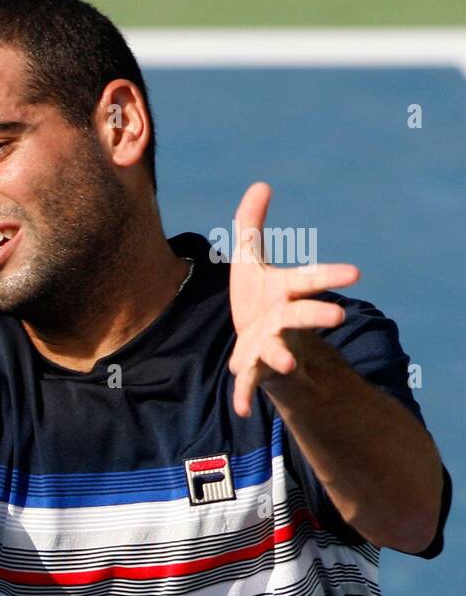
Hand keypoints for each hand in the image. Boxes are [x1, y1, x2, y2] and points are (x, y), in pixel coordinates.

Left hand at [227, 182, 359, 416]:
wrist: (258, 339)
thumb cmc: (261, 296)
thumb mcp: (250, 259)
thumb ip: (252, 225)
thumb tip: (261, 184)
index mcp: (285, 291)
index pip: (309, 278)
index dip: (329, 274)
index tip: (355, 272)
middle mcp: (283, 319)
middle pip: (302, 316)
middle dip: (317, 314)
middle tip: (337, 316)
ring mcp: (269, 344)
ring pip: (277, 351)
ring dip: (281, 357)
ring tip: (285, 364)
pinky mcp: (253, 366)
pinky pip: (250, 383)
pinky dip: (246, 396)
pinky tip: (240, 411)